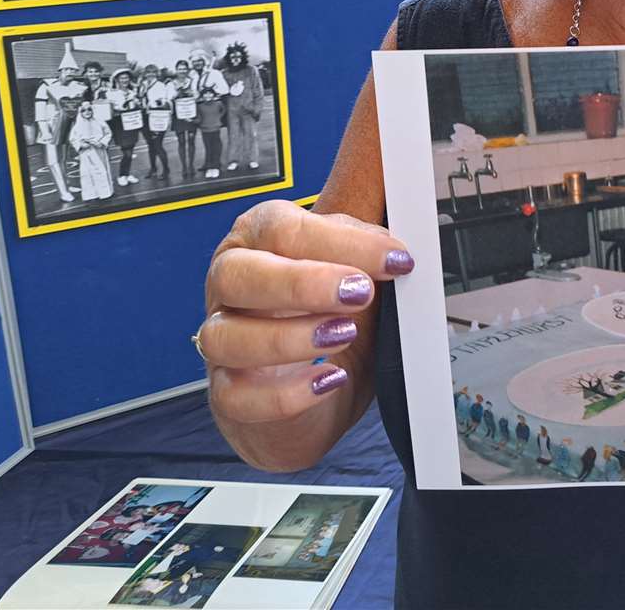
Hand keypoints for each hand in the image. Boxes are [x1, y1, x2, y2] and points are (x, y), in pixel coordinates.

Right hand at [201, 199, 412, 425]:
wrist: (315, 398)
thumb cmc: (329, 321)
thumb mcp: (357, 274)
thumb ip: (372, 247)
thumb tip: (401, 238)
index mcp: (259, 243)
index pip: (282, 228)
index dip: (340, 242)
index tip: (394, 258)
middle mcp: (231, 287)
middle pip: (237, 273)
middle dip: (302, 282)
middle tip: (360, 292)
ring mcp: (222, 343)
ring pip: (227, 336)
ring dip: (289, 337)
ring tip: (344, 335)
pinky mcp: (228, 396)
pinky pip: (238, 396)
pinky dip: (286, 392)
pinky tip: (328, 380)